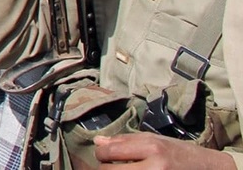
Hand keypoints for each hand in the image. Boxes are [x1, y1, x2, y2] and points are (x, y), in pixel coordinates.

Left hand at [93, 132, 235, 168]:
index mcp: (152, 148)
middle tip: (110, 166)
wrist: (209, 169)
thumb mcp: (154, 140)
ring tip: (123, 169)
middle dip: (105, 168)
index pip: (109, 152)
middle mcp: (155, 167)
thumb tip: (98, 142)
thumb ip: (125, 141)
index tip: (104, 155)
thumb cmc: (180, 152)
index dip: (101, 154)